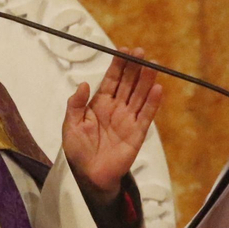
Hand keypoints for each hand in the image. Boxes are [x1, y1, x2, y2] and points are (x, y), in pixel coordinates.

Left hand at [62, 49, 161, 203]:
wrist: (90, 176)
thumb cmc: (79, 151)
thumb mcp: (70, 126)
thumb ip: (75, 104)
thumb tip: (83, 84)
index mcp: (100, 104)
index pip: (112, 80)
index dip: (118, 65)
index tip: (124, 51)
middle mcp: (116, 108)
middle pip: (128, 83)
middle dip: (135, 68)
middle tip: (141, 52)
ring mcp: (128, 120)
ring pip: (140, 95)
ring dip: (147, 80)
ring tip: (153, 65)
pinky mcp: (137, 133)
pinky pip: (147, 115)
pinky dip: (153, 102)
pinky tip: (158, 88)